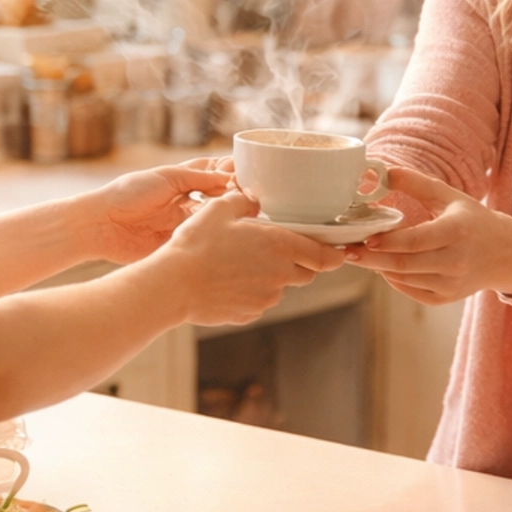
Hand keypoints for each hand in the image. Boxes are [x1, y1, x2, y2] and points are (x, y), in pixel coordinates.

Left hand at [88, 162, 232, 264]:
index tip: (244, 175)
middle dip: (234, 196)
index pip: (214, 174)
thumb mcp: (166, 177)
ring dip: (228, 216)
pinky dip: (215, 236)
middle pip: (218, 198)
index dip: (230, 174)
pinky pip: (202, 239)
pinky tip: (229, 233)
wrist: (102, 224)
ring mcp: (183, 224)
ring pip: (213, 219)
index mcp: (181, 180)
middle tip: (248, 196)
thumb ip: (197, 177)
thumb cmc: (128, 194)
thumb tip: (228, 177)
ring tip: (243, 212)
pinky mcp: (178, 243)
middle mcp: (185, 202)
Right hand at [164, 189, 333, 324]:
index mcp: (280, 246)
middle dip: (299, 264)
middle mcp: (279, 275)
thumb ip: (244, 201)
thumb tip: (254, 198)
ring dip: (269, 277)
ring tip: (239, 265)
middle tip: (275, 251)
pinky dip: (250, 292)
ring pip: (279, 287)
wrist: (173, 285)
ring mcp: (265, 298)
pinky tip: (227, 282)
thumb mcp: (220, 209)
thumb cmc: (196, 244)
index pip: (324, 257)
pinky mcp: (250, 314)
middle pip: (305, 273)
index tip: (338, 253)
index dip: (335, 256)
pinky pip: (258, 301)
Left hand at [349, 164, 511, 301]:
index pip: (415, 241)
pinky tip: (384, 266)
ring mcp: (451, 284)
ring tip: (361, 254)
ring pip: (404, 279)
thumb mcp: (449, 196)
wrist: (504, 254)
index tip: (364, 236)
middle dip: (371, 259)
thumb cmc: (472, 220)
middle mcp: (456, 261)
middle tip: (348, 250)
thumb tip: (381, 172)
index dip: (387, 241)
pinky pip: (411, 291)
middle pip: (403, 265)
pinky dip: (394, 279)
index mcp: (457, 231)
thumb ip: (415, 183)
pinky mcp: (446, 298)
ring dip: (379, 267)